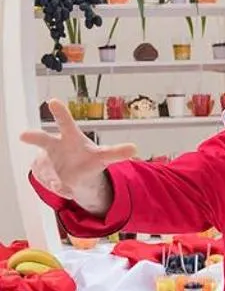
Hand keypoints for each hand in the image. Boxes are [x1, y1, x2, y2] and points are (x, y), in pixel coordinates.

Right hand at [19, 103, 136, 213]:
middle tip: (24, 135)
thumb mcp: (104, 156)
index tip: (53, 101)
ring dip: (54, 179)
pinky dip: (60, 189)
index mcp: (70, 137)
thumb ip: (117, 152)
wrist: (75, 173)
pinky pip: (49, 183)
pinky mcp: (41, 173)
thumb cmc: (88, 158)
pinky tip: (67, 189)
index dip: (60, 112)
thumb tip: (135, 148)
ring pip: (46, 169)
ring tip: (65, 186)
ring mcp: (45, 159)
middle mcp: (55, 145)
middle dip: (34, 136)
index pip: (66, 123)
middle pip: (43, 139)